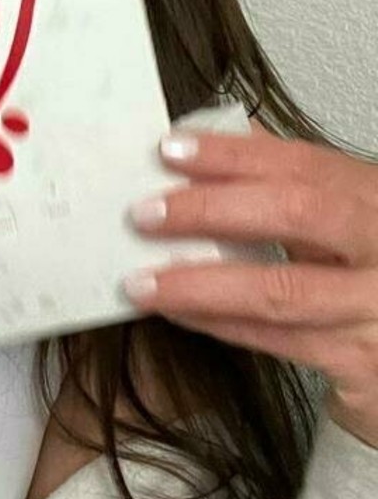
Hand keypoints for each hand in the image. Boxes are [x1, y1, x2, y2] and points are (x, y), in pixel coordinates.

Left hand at [122, 120, 377, 449]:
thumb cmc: (371, 273)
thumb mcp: (344, 217)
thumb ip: (287, 177)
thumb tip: (212, 136)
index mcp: (374, 198)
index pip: (301, 163)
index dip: (232, 155)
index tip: (171, 150)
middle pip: (297, 213)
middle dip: (211, 209)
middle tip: (145, 213)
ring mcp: (377, 307)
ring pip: (280, 289)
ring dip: (199, 283)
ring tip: (143, 280)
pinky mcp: (363, 361)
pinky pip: (278, 340)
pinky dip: (219, 323)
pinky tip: (179, 312)